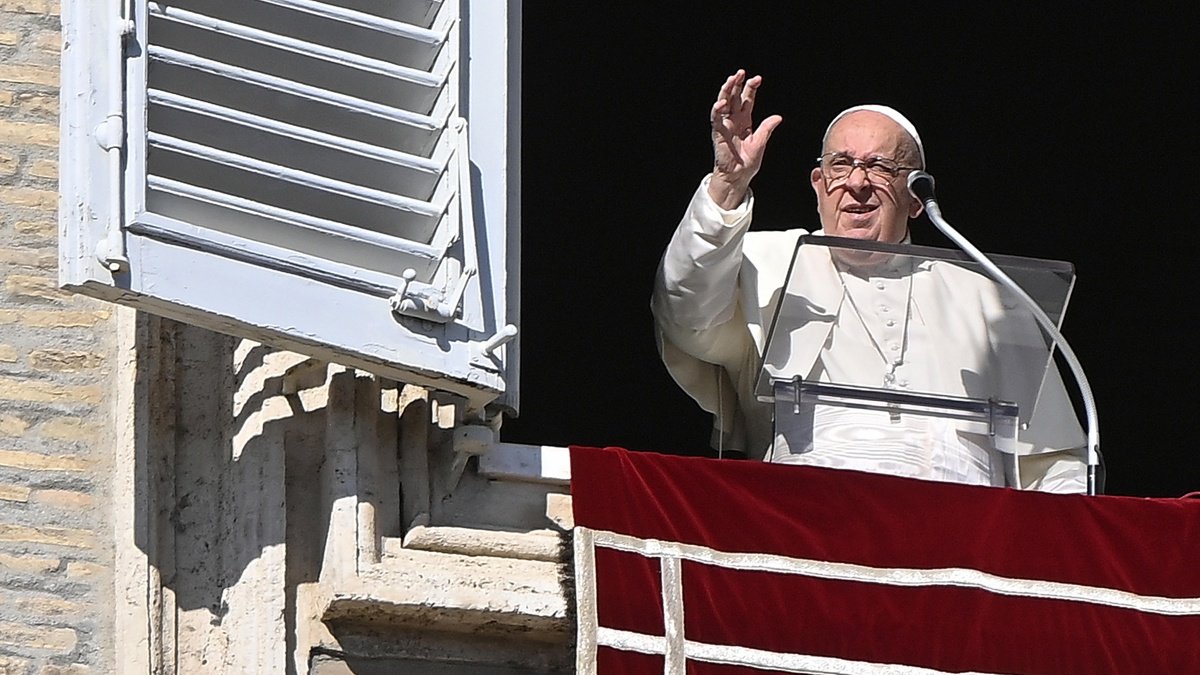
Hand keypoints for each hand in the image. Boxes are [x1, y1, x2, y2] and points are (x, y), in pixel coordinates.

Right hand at [708, 70, 782, 208]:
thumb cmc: (747, 162)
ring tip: (731, 79)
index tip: (757, 79)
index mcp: (745, 121)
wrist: (738, 176)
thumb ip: (766, 128)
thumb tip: (778, 117)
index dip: (751, 88)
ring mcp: (725, 125)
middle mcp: (734, 120)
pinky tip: (722, 102)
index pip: (747, 100)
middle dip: (736, 84)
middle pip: (734, 97)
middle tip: (741, 72)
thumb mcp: (760, 142)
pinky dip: (717, 110)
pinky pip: (715, 119)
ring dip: (726, 91)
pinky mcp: (718, 133)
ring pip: (723, 103)